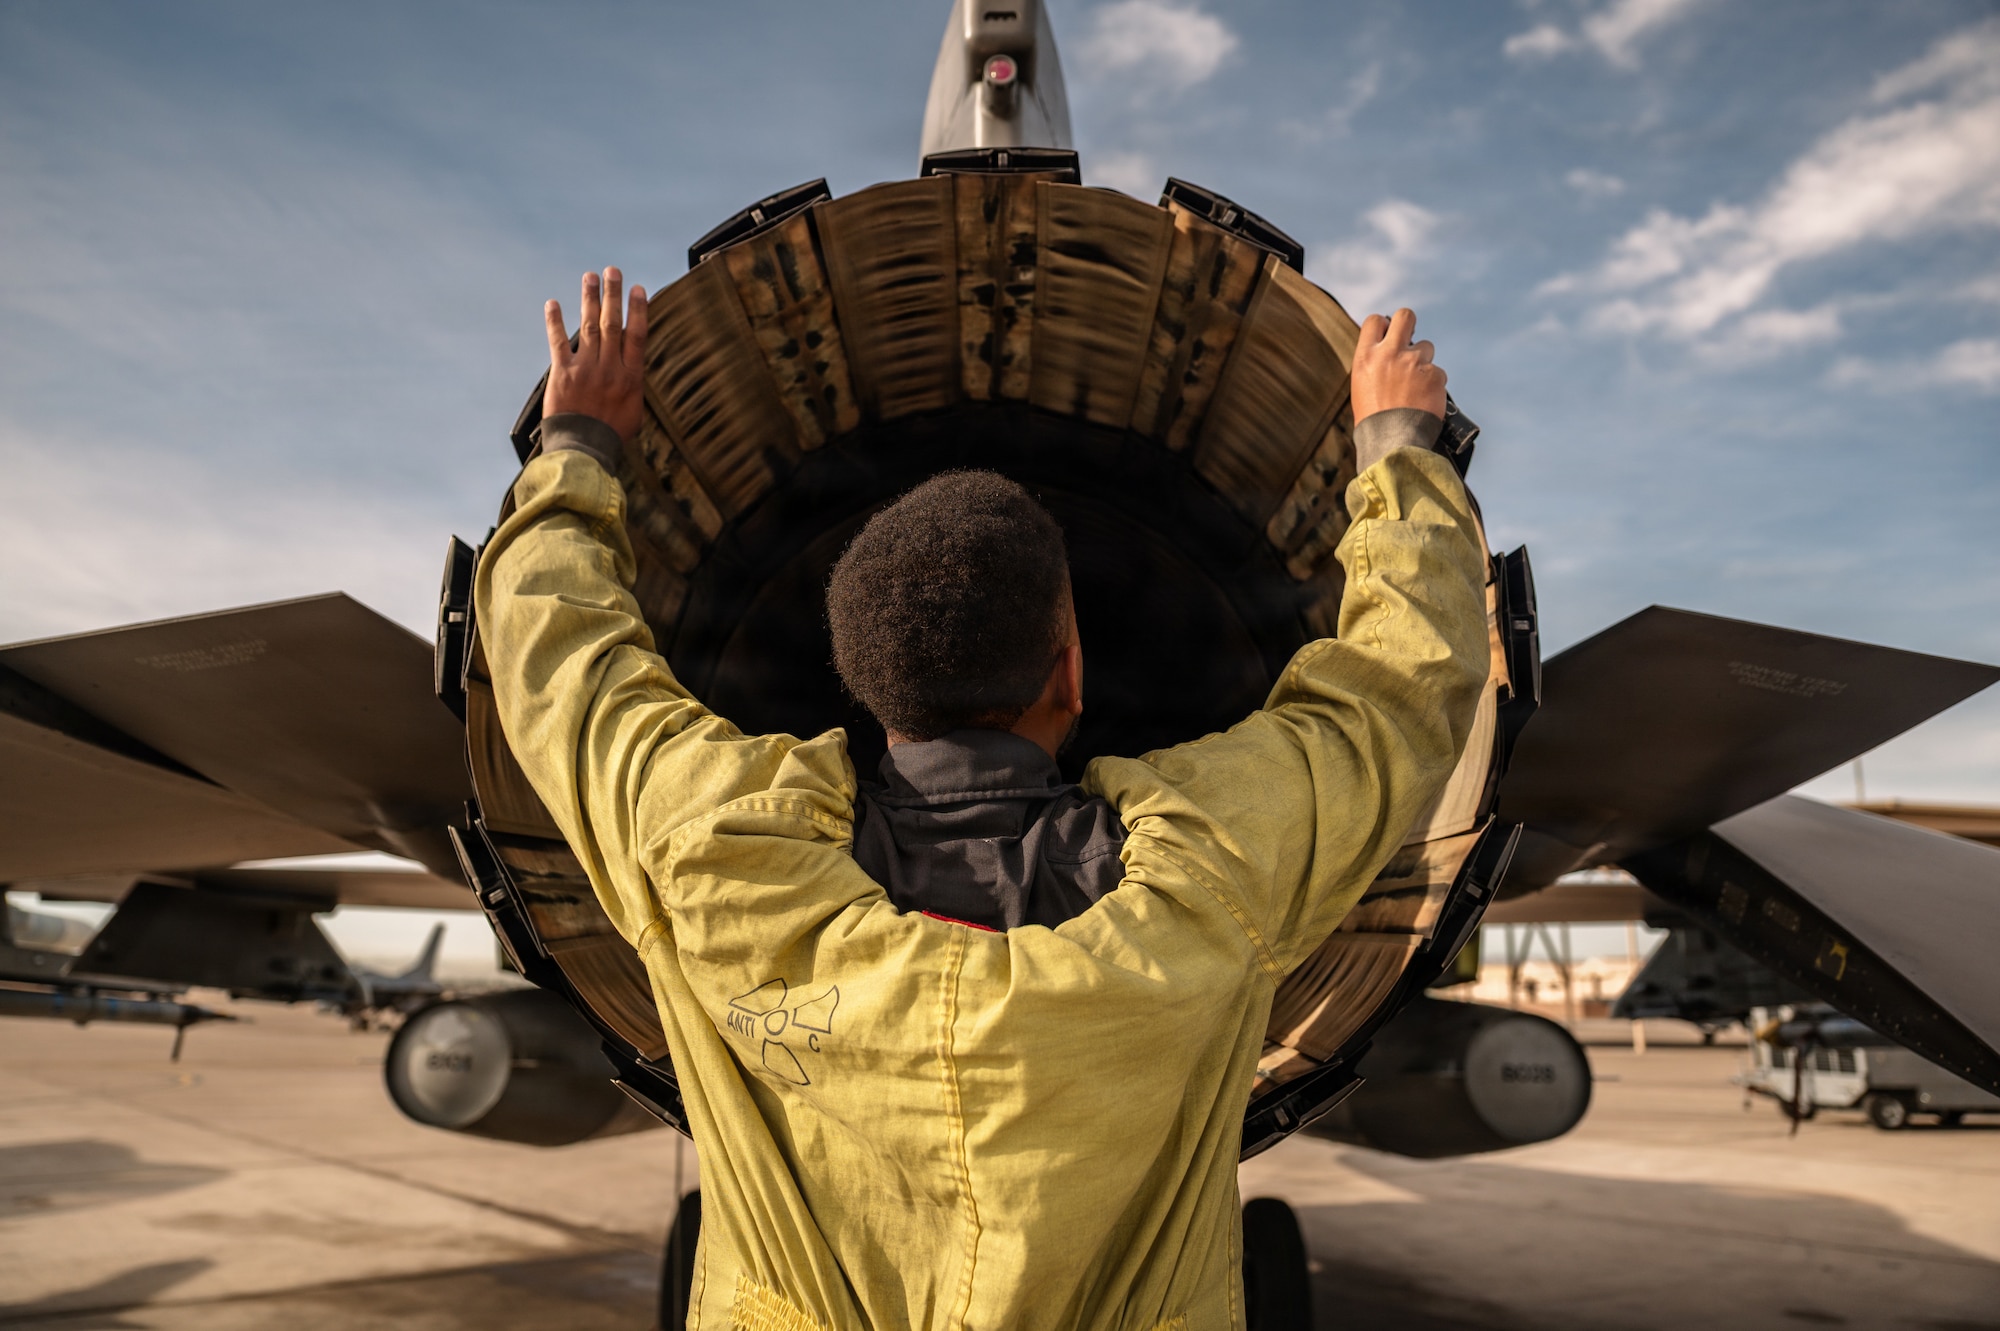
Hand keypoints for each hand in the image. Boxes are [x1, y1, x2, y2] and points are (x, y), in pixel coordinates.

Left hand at [543, 267, 648, 441]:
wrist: (584, 450)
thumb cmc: (612, 436)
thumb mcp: (634, 412)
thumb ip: (633, 387)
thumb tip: (633, 371)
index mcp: (630, 377)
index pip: (636, 335)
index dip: (637, 310)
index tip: (638, 289)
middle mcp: (610, 368)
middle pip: (612, 323)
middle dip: (613, 295)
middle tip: (612, 271)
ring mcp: (586, 369)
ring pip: (589, 326)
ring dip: (589, 299)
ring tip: (590, 277)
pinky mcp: (563, 374)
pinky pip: (559, 342)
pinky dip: (555, 322)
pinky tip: (553, 304)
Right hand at [1351, 307, 1445, 421]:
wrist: (1393, 442)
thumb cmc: (1374, 420)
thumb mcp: (1362, 386)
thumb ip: (1375, 363)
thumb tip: (1388, 348)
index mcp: (1367, 357)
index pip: (1375, 321)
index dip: (1384, 325)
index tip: (1388, 335)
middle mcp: (1390, 354)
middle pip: (1405, 316)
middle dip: (1409, 324)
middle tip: (1409, 339)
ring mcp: (1414, 363)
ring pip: (1426, 347)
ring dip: (1423, 361)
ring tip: (1415, 386)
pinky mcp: (1435, 375)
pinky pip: (1438, 373)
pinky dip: (1434, 385)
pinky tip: (1425, 400)